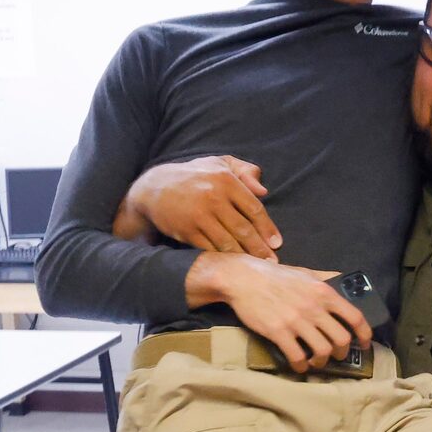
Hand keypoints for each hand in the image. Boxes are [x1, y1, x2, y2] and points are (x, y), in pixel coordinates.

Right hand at [120, 156, 280, 255]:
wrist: (154, 187)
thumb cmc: (194, 176)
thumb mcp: (219, 163)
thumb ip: (244, 171)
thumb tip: (263, 191)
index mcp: (226, 180)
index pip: (254, 209)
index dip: (268, 229)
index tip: (277, 243)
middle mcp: (214, 197)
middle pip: (244, 229)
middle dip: (260, 249)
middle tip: (272, 262)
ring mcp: (199, 215)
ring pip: (228, 242)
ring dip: (244, 257)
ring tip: (255, 267)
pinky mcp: (187, 230)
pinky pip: (210, 248)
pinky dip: (223, 258)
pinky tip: (233, 265)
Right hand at [188, 255, 372, 371]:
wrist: (243, 278)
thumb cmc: (275, 276)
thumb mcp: (306, 272)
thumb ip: (326, 278)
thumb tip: (344, 279)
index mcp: (324, 292)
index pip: (355, 317)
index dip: (365, 335)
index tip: (364, 345)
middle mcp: (314, 307)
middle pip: (342, 339)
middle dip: (342, 352)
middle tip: (335, 355)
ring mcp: (297, 321)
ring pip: (322, 351)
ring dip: (322, 362)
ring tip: (316, 362)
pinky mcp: (279, 332)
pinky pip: (298, 356)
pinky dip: (301, 366)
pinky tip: (299, 365)